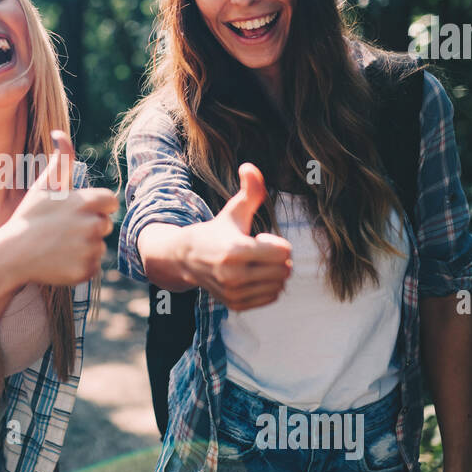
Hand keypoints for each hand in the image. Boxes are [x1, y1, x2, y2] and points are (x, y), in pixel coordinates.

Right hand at [0, 130, 117, 286]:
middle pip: (105, 225)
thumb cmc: (29, 218)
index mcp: (86, 201)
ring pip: (99, 247)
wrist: (11, 254)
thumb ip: (61, 161)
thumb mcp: (44, 186)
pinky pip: (93, 267)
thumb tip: (60, 133)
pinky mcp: (86, 270)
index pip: (110, 202)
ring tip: (58, 246)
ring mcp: (89, 249)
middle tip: (62, 231)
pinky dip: (80, 266)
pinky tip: (59, 261)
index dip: (96, 207)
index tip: (76, 212)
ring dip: (84, 247)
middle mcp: (92, 225)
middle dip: (88, 227)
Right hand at [181, 163, 291, 310]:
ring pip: (279, 286)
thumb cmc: (217, 231)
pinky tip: (254, 277)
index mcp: (235, 250)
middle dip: (279, 259)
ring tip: (256, 265)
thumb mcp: (234, 210)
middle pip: (284, 271)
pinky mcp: (235, 304)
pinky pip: (271, 297)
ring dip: (275, 274)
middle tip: (260, 253)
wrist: (187, 259)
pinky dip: (269, 287)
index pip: (284, 253)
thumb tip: (249, 167)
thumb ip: (250, 190)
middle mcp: (233, 275)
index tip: (261, 240)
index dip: (278, 244)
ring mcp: (234, 293)